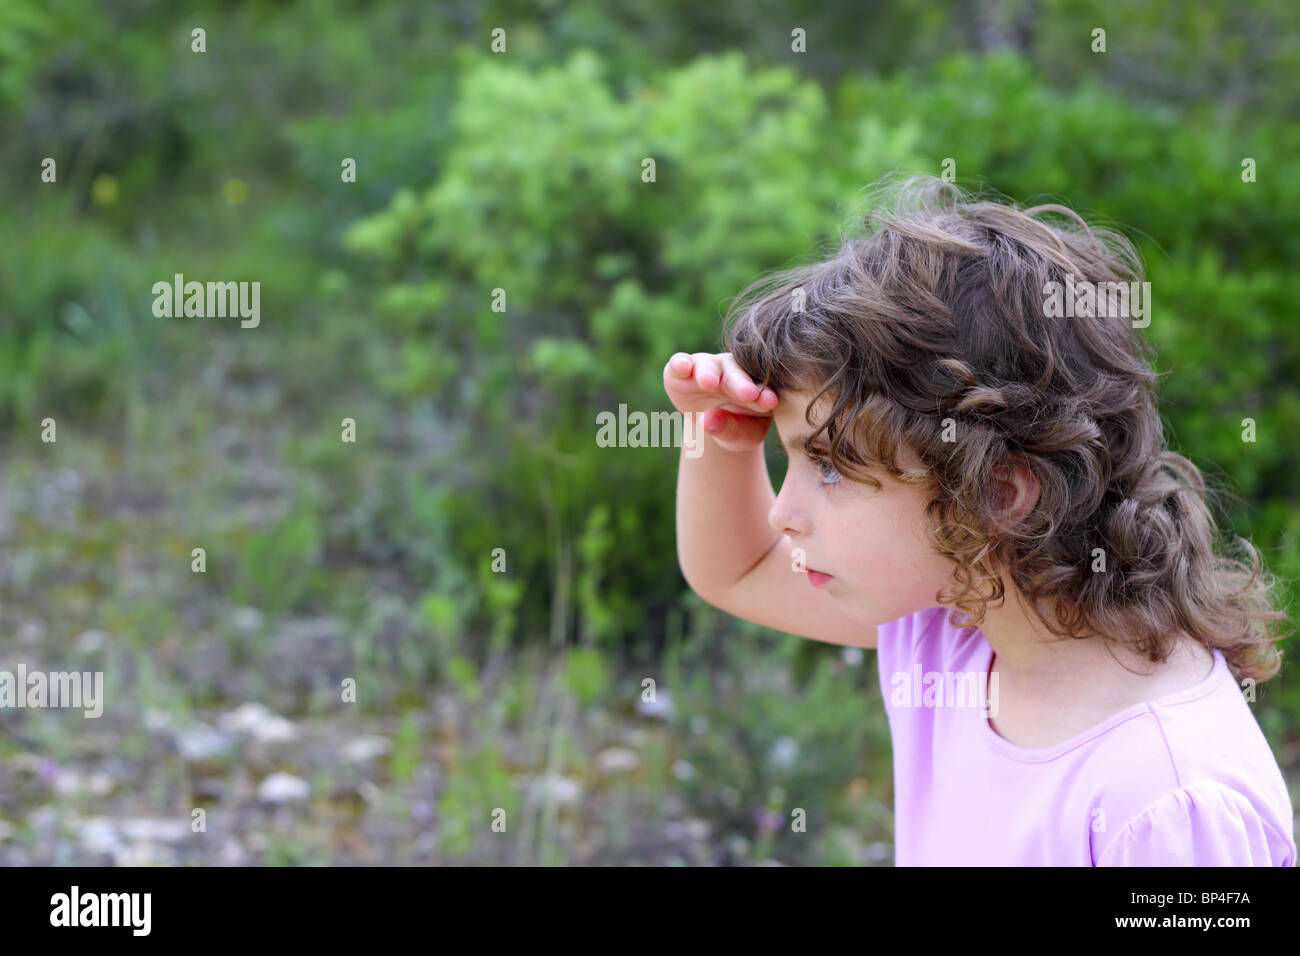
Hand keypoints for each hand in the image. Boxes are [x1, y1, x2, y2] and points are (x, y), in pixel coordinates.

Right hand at [662, 351, 777, 451]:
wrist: (710, 423)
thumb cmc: (735, 429)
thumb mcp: (740, 437)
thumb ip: (730, 430)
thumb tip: (707, 420)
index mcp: (756, 387)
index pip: (762, 389)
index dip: (764, 395)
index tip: (768, 403)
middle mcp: (733, 371)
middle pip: (737, 374)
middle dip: (741, 383)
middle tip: (748, 393)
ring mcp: (707, 367)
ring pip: (708, 366)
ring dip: (709, 373)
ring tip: (709, 383)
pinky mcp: (681, 370)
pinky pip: (679, 362)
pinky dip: (680, 363)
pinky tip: (682, 366)